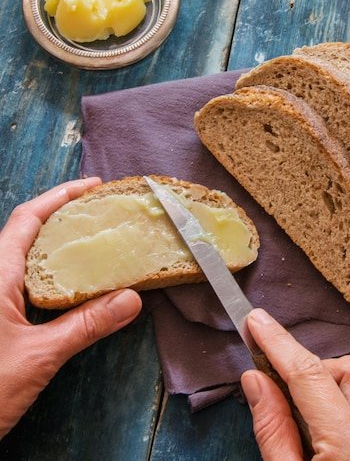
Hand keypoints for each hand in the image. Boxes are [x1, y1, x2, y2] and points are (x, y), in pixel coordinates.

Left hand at [0, 178, 141, 439]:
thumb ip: (85, 325)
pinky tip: (73, 282)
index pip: (28, 218)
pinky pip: (25, 281)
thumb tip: (131, 299)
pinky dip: (52, 272)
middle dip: (62, 214)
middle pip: (26, 231)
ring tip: (92, 237)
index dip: (60, 196)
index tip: (94, 186)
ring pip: (25, 256)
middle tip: (100, 210)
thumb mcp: (39, 356)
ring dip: (57, 242)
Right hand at [241, 309, 349, 460]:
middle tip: (282, 391)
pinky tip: (325, 433)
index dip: (278, 343)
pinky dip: (344, 406)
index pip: (310, 374)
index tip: (256, 321)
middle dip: (313, 368)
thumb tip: (257, 380)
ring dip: (329, 387)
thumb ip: (273, 431)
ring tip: (306, 421)